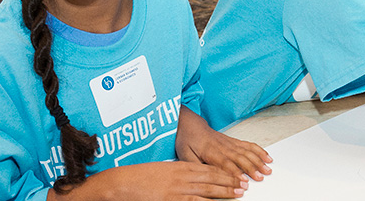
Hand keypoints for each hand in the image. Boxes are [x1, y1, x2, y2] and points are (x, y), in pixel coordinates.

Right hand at [48, 161, 248, 200]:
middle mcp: (181, 176)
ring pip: (207, 190)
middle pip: (211, 178)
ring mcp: (177, 189)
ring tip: (238, 193)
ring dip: (224, 192)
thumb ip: (178, 174)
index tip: (235, 175)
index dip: (224, 173)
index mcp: (179, 166)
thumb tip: (192, 179)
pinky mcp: (171, 200)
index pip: (207, 169)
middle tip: (244, 185)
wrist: (120, 183)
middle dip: (229, 182)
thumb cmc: (139, 177)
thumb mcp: (162, 171)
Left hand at [176, 107, 272, 180]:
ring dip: (258, 160)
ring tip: (268, 169)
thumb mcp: (184, 154)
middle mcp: (222, 146)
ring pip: (247, 151)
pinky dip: (259, 151)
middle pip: (240, 158)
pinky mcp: (234, 141)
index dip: (235, 172)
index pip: (225, 164)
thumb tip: (202, 177)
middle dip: (252, 168)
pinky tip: (267, 157)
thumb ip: (194, 166)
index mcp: (210, 151)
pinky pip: (249, 145)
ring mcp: (230, 143)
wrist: (191, 124)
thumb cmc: (187, 140)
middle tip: (261, 177)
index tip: (244, 181)